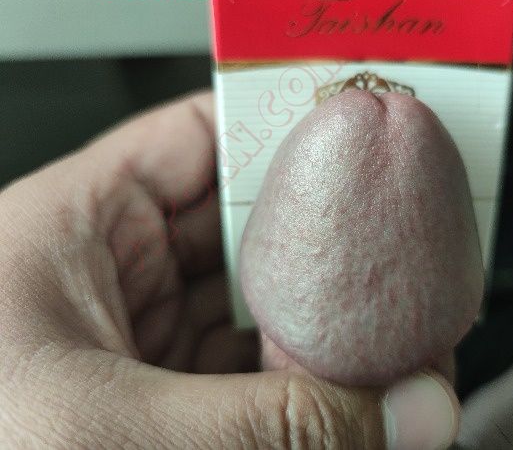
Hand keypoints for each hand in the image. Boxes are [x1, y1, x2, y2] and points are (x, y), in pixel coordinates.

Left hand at [0, 91, 458, 448]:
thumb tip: (409, 410)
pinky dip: (300, 380)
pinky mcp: (160, 404)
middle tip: (400, 234)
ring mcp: (140, 343)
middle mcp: (112, 275)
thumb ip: (275, 421)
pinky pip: (248, 370)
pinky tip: (351, 387)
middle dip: (324, 235)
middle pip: (243, 224)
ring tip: (394, 318)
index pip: (197, 135)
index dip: (283, 124)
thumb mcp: (116, 432)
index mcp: (72, 228)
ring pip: (254, 304)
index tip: (363, 129)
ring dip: (321, 319)